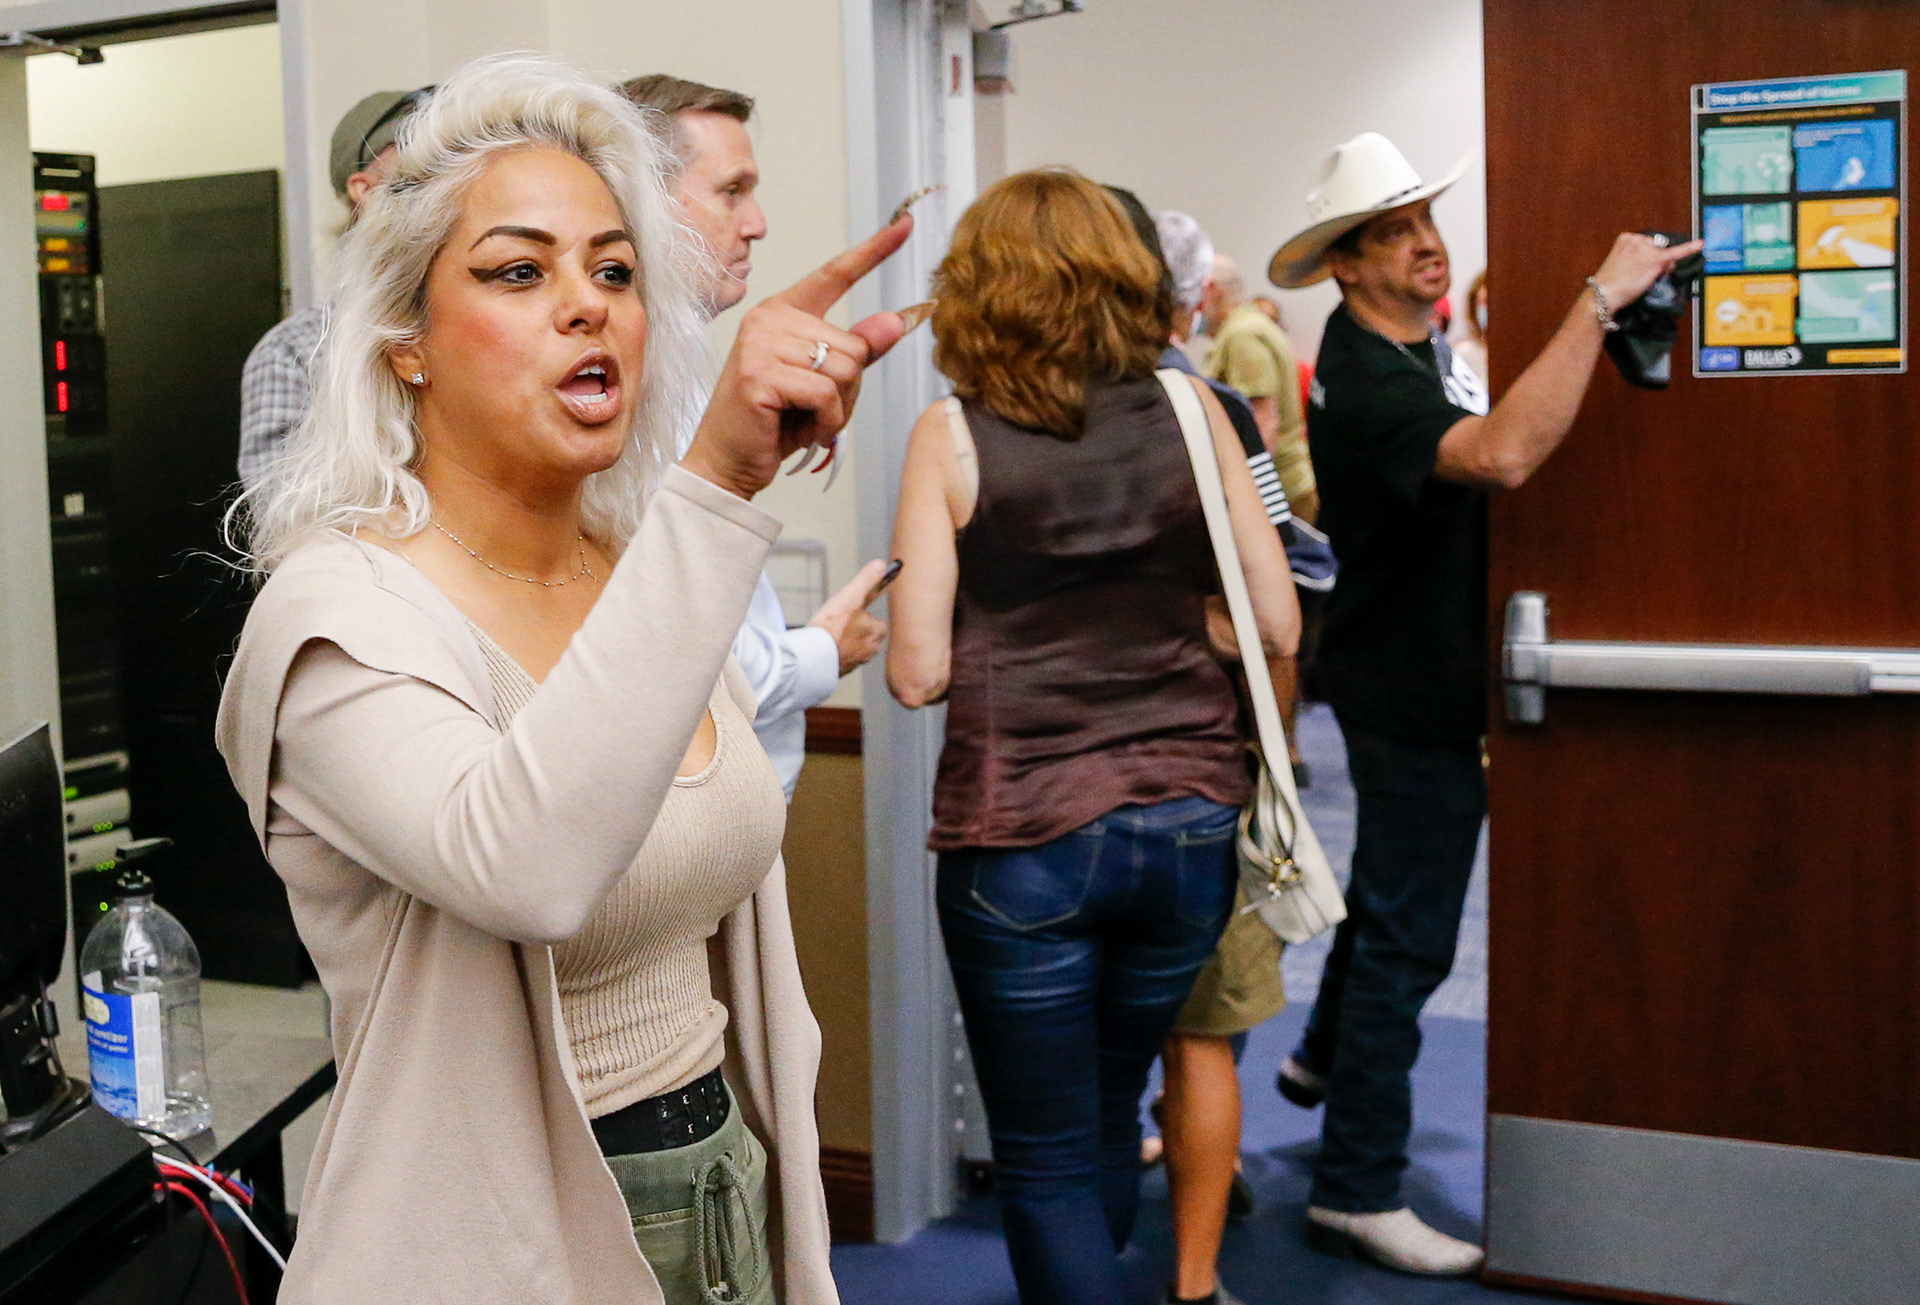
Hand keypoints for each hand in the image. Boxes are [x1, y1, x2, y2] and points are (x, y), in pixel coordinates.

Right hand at [683, 218, 914, 498]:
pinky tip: (804, 431)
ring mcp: (760, 343)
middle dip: (847, 389)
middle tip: (812, 409)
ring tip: (806, 420)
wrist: (728, 462)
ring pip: (844, 369)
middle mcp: (769, 318)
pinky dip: (827, 422)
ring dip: (838, 408)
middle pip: (853, 344)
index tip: (905, 224)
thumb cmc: (775, 423)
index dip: (873, 251)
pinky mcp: (759, 374)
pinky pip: (826, 393)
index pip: (834, 275)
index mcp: (783, 312)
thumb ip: (858, 351)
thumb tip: (895, 320)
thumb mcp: (824, 384)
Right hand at [809, 559, 890, 675]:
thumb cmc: (832, 627)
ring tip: (828, 634)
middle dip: (854, 629)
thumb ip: (866, 580)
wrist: (812, 657)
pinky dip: (833, 652)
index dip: (862, 614)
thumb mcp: (850, 596)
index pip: (877, 622)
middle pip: (865, 635)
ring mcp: (855, 662)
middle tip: (836, 622)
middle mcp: (870, 650)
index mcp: (877, 633)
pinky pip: (840, 658)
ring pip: (853, 648)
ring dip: (843, 641)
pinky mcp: (840, 671)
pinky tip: (823, 647)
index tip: (850, 611)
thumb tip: (881, 565)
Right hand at [1588, 232, 1704, 314]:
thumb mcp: (1619, 264)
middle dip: (1654, 260)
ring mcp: (1647, 249)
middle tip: (1639, 276)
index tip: (1637, 267)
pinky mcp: (1655, 260)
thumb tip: (1659, 262)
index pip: (1646, 244)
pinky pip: (1677, 252)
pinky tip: (1700, 244)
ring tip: (1643, 278)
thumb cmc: (1608, 284)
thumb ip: (1635, 258)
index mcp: (1625, 238)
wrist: (1603, 294)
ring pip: (1664, 255)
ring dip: (1660, 266)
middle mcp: (1637, 239)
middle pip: (1657, 247)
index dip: (1646, 257)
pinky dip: (1690, 248)